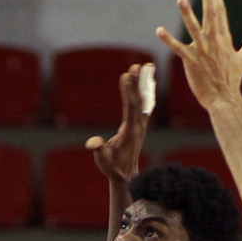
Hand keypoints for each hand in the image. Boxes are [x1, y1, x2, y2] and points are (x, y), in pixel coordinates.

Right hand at [85, 64, 150, 182]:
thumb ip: (98, 150)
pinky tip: (148, 81)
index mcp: (130, 132)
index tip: (126, 75)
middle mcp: (139, 126)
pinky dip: (146, 91)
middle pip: (139, 100)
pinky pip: (144, 104)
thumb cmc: (112, 167)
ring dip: (144, 83)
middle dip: (137, 82)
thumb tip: (93, 143)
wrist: (126, 175)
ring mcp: (141, 125)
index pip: (131, 108)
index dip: (129, 92)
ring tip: (145, 66)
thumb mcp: (103, 160)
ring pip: (144, 100)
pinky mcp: (139, 125)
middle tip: (137, 65)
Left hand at [157, 0, 241, 113]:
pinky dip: (168, 40)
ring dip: (187, 14)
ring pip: (194, 29)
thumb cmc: (232, 80)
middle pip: (211, 14)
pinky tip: (159, 30)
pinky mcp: (191, 62)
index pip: (220, 12)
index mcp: (224, 38)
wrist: (224, 99)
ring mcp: (203, 51)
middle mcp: (214, 42)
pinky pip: (178, 49)